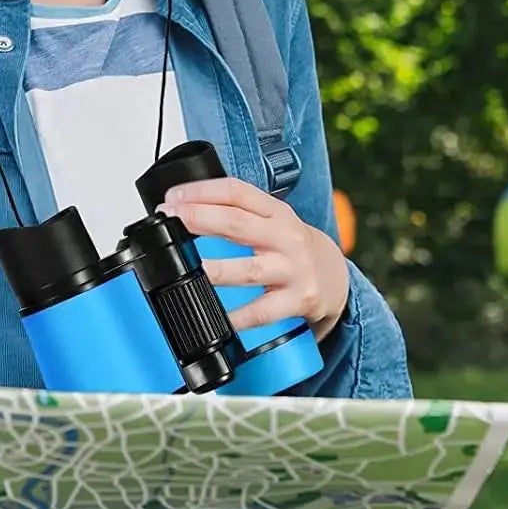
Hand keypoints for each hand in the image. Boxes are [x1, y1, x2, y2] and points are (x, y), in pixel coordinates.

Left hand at [161, 177, 348, 339]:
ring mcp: (292, 270)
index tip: (173, 197)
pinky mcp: (299, 300)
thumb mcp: (272, 220)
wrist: (337, 279)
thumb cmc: (293, 248)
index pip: (236, 192)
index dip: (201, 191)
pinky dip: (237, 317)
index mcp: (276, 212)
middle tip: (170, 219)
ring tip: (185, 267)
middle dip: (198, 219)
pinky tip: (218, 318)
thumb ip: (236, 213)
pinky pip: (262, 312)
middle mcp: (285, 237)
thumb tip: (182, 209)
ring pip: (247, 269)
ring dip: (214, 269)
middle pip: (237, 223)